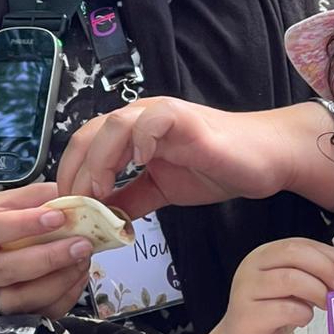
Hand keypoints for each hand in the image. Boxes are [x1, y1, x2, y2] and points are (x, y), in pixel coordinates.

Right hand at [0, 184, 92, 316]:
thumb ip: (27, 199)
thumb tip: (67, 193)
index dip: (24, 224)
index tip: (58, 216)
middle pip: (8, 269)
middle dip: (50, 258)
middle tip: (83, 244)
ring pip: (23, 298)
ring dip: (60, 281)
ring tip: (84, 260)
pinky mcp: (2, 318)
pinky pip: (36, 314)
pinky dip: (63, 298)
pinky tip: (78, 277)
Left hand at [57, 98, 299, 216]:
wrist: (263, 159)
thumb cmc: (218, 168)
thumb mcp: (162, 190)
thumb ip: (131, 199)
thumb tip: (102, 218)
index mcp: (132, 134)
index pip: (85, 147)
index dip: (71, 176)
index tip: (70, 210)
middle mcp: (141, 118)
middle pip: (89, 135)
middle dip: (76, 172)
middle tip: (78, 206)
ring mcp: (162, 115)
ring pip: (113, 126)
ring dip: (100, 161)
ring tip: (101, 191)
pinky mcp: (186, 119)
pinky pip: (153, 120)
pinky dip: (140, 140)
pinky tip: (140, 164)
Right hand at [220, 237, 333, 333]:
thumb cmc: (275, 312)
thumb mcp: (298, 288)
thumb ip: (320, 277)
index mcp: (266, 254)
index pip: (303, 244)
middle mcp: (253, 266)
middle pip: (294, 253)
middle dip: (326, 268)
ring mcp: (247, 290)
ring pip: (290, 279)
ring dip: (317, 291)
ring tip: (326, 304)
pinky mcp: (248, 316)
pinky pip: (284, 310)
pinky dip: (303, 315)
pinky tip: (303, 319)